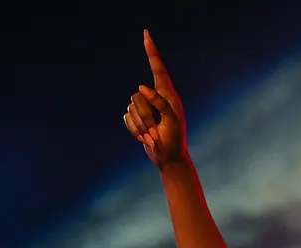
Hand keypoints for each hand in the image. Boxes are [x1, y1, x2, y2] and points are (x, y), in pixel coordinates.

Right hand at [124, 30, 186, 167]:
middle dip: (144, 117)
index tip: (146, 34)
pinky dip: (134, 131)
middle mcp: (156, 98)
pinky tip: (145, 138)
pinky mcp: (136, 118)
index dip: (151, 51)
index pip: (157, 68)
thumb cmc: (175, 140)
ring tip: (153, 136)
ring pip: (130, 107)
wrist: (168, 159)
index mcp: (168, 95)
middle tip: (156, 132)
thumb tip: (141, 87)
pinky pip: (126, 118)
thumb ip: (160, 102)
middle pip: (137, 96)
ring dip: (140, 126)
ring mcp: (145, 108)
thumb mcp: (172, 120)